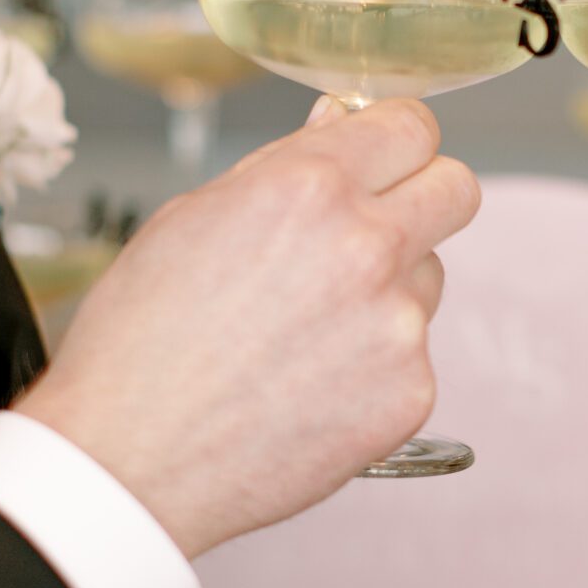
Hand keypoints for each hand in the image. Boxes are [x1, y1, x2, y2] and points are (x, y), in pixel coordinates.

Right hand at [16, 99, 479, 557]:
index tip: (386, 159)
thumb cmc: (140, 341)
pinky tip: (309, 385)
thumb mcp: (190, 219)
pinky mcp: (410, 392)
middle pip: (458, 189)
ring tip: (306, 331)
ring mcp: (396, 323)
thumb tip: (339, 126)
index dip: (396, 142)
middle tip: (378, 227)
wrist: (129, 462)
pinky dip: (374, 366)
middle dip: (425, 197)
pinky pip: (412, 355)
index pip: (413, 125)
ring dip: (391, 288)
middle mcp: (366, 246)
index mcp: (308, 187)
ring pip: (431, 276)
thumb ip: (281, 167)